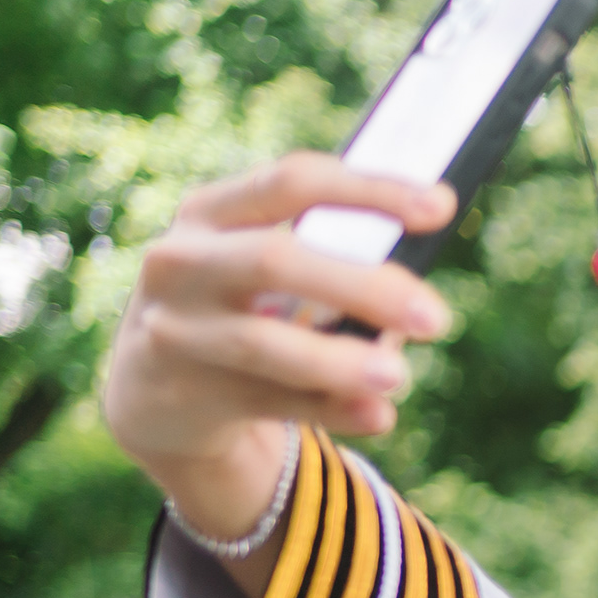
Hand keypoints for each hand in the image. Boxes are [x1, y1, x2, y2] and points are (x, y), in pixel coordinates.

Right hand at [98, 154, 455, 520]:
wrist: (155, 388)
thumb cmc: (243, 309)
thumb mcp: (269, 273)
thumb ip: (335, 268)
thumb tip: (416, 300)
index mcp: (212, 211)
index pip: (291, 182)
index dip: (368, 190)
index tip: (442, 207)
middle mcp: (182, 262)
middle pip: (274, 259)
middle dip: (362, 285)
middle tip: (437, 318)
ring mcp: (175, 329)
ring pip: (260, 342)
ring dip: (337, 360)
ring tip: (399, 375)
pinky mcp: (185, 393)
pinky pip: (268, 402)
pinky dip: (330, 408)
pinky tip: (379, 415)